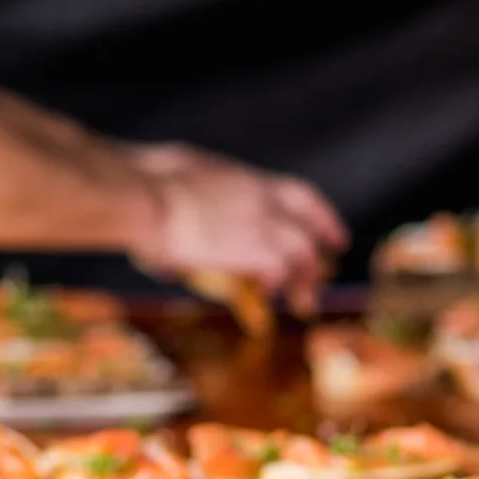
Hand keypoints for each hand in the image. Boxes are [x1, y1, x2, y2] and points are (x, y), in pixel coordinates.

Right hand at [127, 142, 348, 313]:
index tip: (328, 228)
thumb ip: (186, 201)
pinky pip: (280, 272)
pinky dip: (278, 285)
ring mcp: (260, 223)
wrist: (144, 195)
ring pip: (303, 251)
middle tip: (334, 259)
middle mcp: (261, 198)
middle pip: (309, 221)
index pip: (297, 194)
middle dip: (326, 239)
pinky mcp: (253, 249)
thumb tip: (174, 231)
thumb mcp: (177, 177)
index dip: (317, 213)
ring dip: (306, 277)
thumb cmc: (146, 183)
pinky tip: (268, 294)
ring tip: (307, 300)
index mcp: (245, 178)